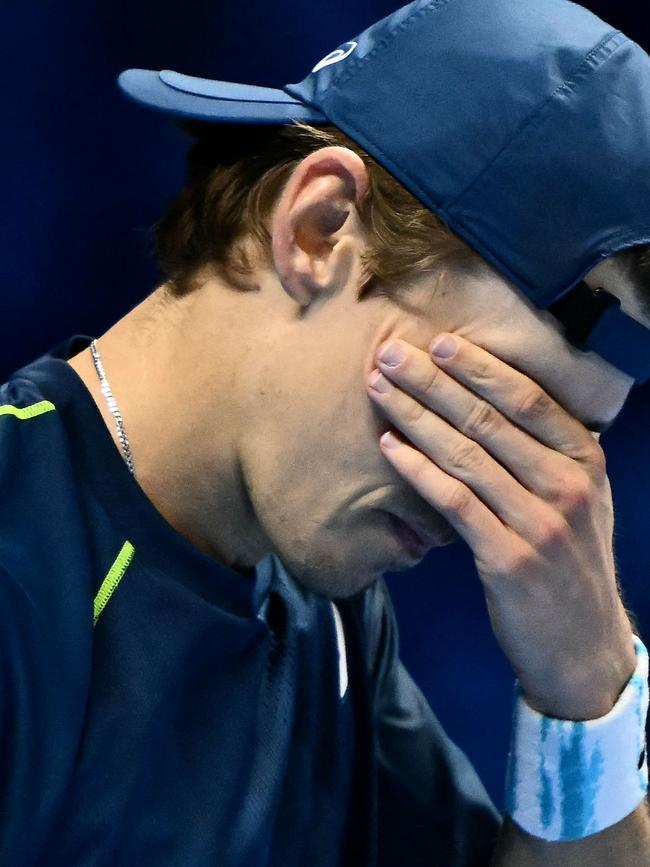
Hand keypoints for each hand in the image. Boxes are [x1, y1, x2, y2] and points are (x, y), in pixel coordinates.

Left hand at [367, 333, 636, 720]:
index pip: (528, 399)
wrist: (584, 646)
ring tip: (379, 389)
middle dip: (433, 381)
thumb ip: (547, 454)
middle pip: (489, 419)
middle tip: (390, 354)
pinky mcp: (507, 559)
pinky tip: (389, 446)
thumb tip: (490, 402)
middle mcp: (567, 485)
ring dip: (415, 416)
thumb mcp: (580, 501)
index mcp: (586, 461)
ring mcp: (539, 522)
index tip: (439, 343)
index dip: (480, 368)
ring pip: (466, 454)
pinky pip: (454, 502)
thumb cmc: (571, 564)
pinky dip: (418, 470)